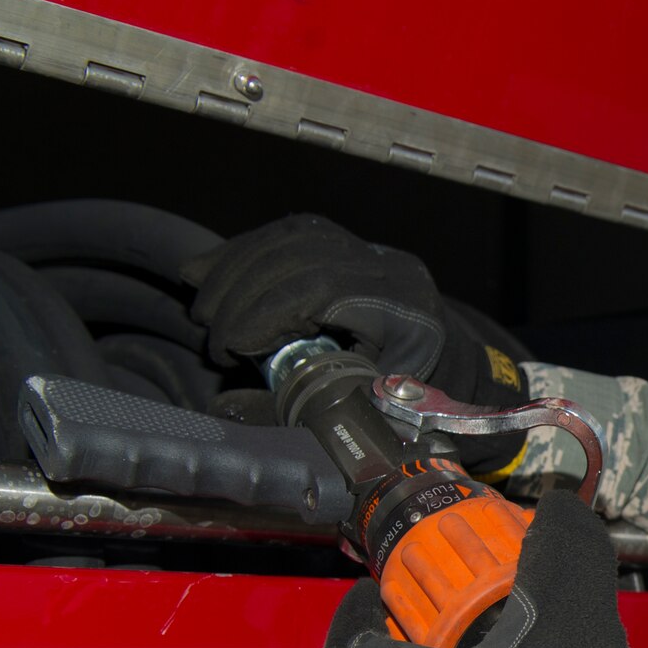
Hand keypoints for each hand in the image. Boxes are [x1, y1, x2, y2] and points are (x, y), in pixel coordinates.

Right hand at [182, 214, 526, 409]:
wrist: (445, 365)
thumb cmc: (411, 398)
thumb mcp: (369, 415)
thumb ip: (310, 412)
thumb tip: (231, 409)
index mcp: (406, 312)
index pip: (322, 292)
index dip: (266, 313)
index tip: (229, 346)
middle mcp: (392, 271)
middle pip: (301, 261)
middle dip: (242, 294)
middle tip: (210, 333)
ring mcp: (372, 251)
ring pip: (291, 240)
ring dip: (235, 269)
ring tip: (202, 307)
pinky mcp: (350, 242)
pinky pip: (290, 232)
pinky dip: (244, 250)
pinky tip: (207, 269)